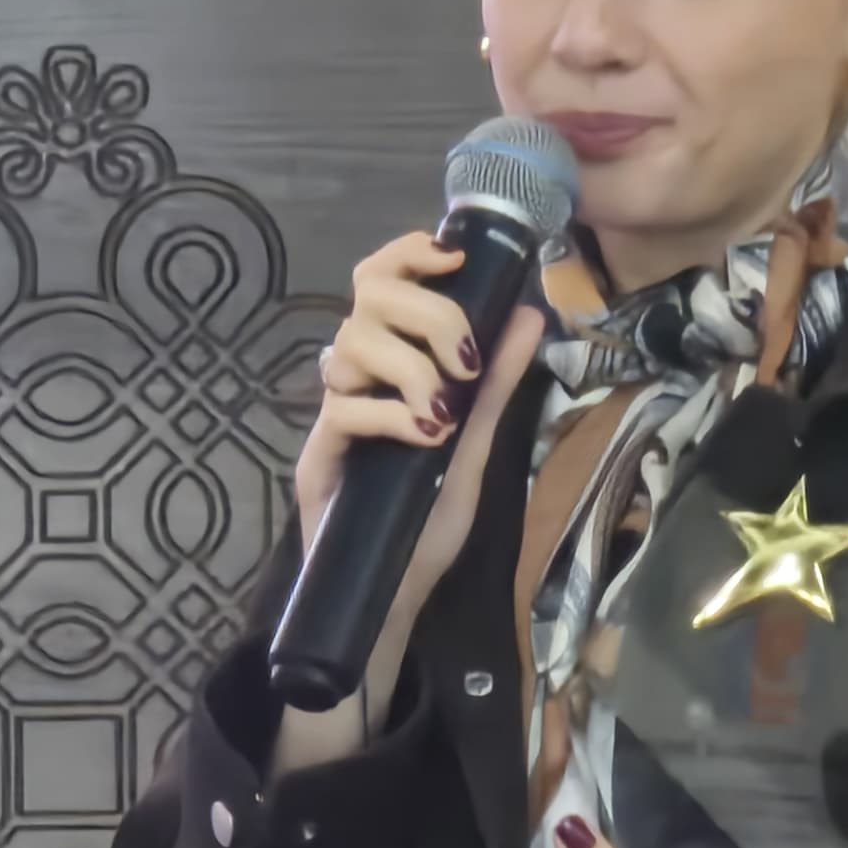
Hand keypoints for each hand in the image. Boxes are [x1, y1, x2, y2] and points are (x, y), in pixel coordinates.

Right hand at [292, 229, 547, 722]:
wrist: (392, 593)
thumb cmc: (426, 520)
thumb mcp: (474, 444)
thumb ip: (497, 383)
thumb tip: (529, 313)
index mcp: (390, 363)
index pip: (381, 278)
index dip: (410, 254)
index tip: (454, 257)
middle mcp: (356, 376)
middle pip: (367, 295)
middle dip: (427, 313)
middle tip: (464, 360)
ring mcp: (333, 413)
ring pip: (351, 344)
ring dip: (412, 368)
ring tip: (444, 413)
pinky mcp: (318, 454)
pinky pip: (345, 408)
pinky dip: (393, 414)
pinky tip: (426, 437)